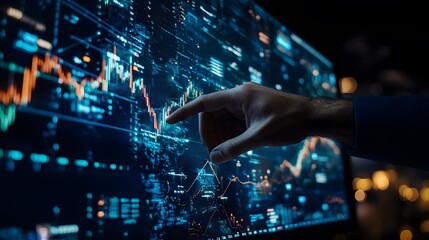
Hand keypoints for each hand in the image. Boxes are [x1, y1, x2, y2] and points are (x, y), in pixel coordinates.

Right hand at [166, 82, 314, 163]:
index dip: (184, 112)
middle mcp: (238, 97)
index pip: (204, 103)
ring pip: (222, 122)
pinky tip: (240, 146)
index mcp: (238, 96)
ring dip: (222, 137)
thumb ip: (235, 147)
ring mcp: (244, 105)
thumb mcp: (260, 137)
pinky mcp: (250, 112)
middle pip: (211, 116)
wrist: (312, 117)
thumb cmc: (289, 122)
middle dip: (210, 135)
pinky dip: (232, 136)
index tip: (169, 121)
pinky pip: (233, 124)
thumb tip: (214, 159)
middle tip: (217, 154)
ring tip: (231, 152)